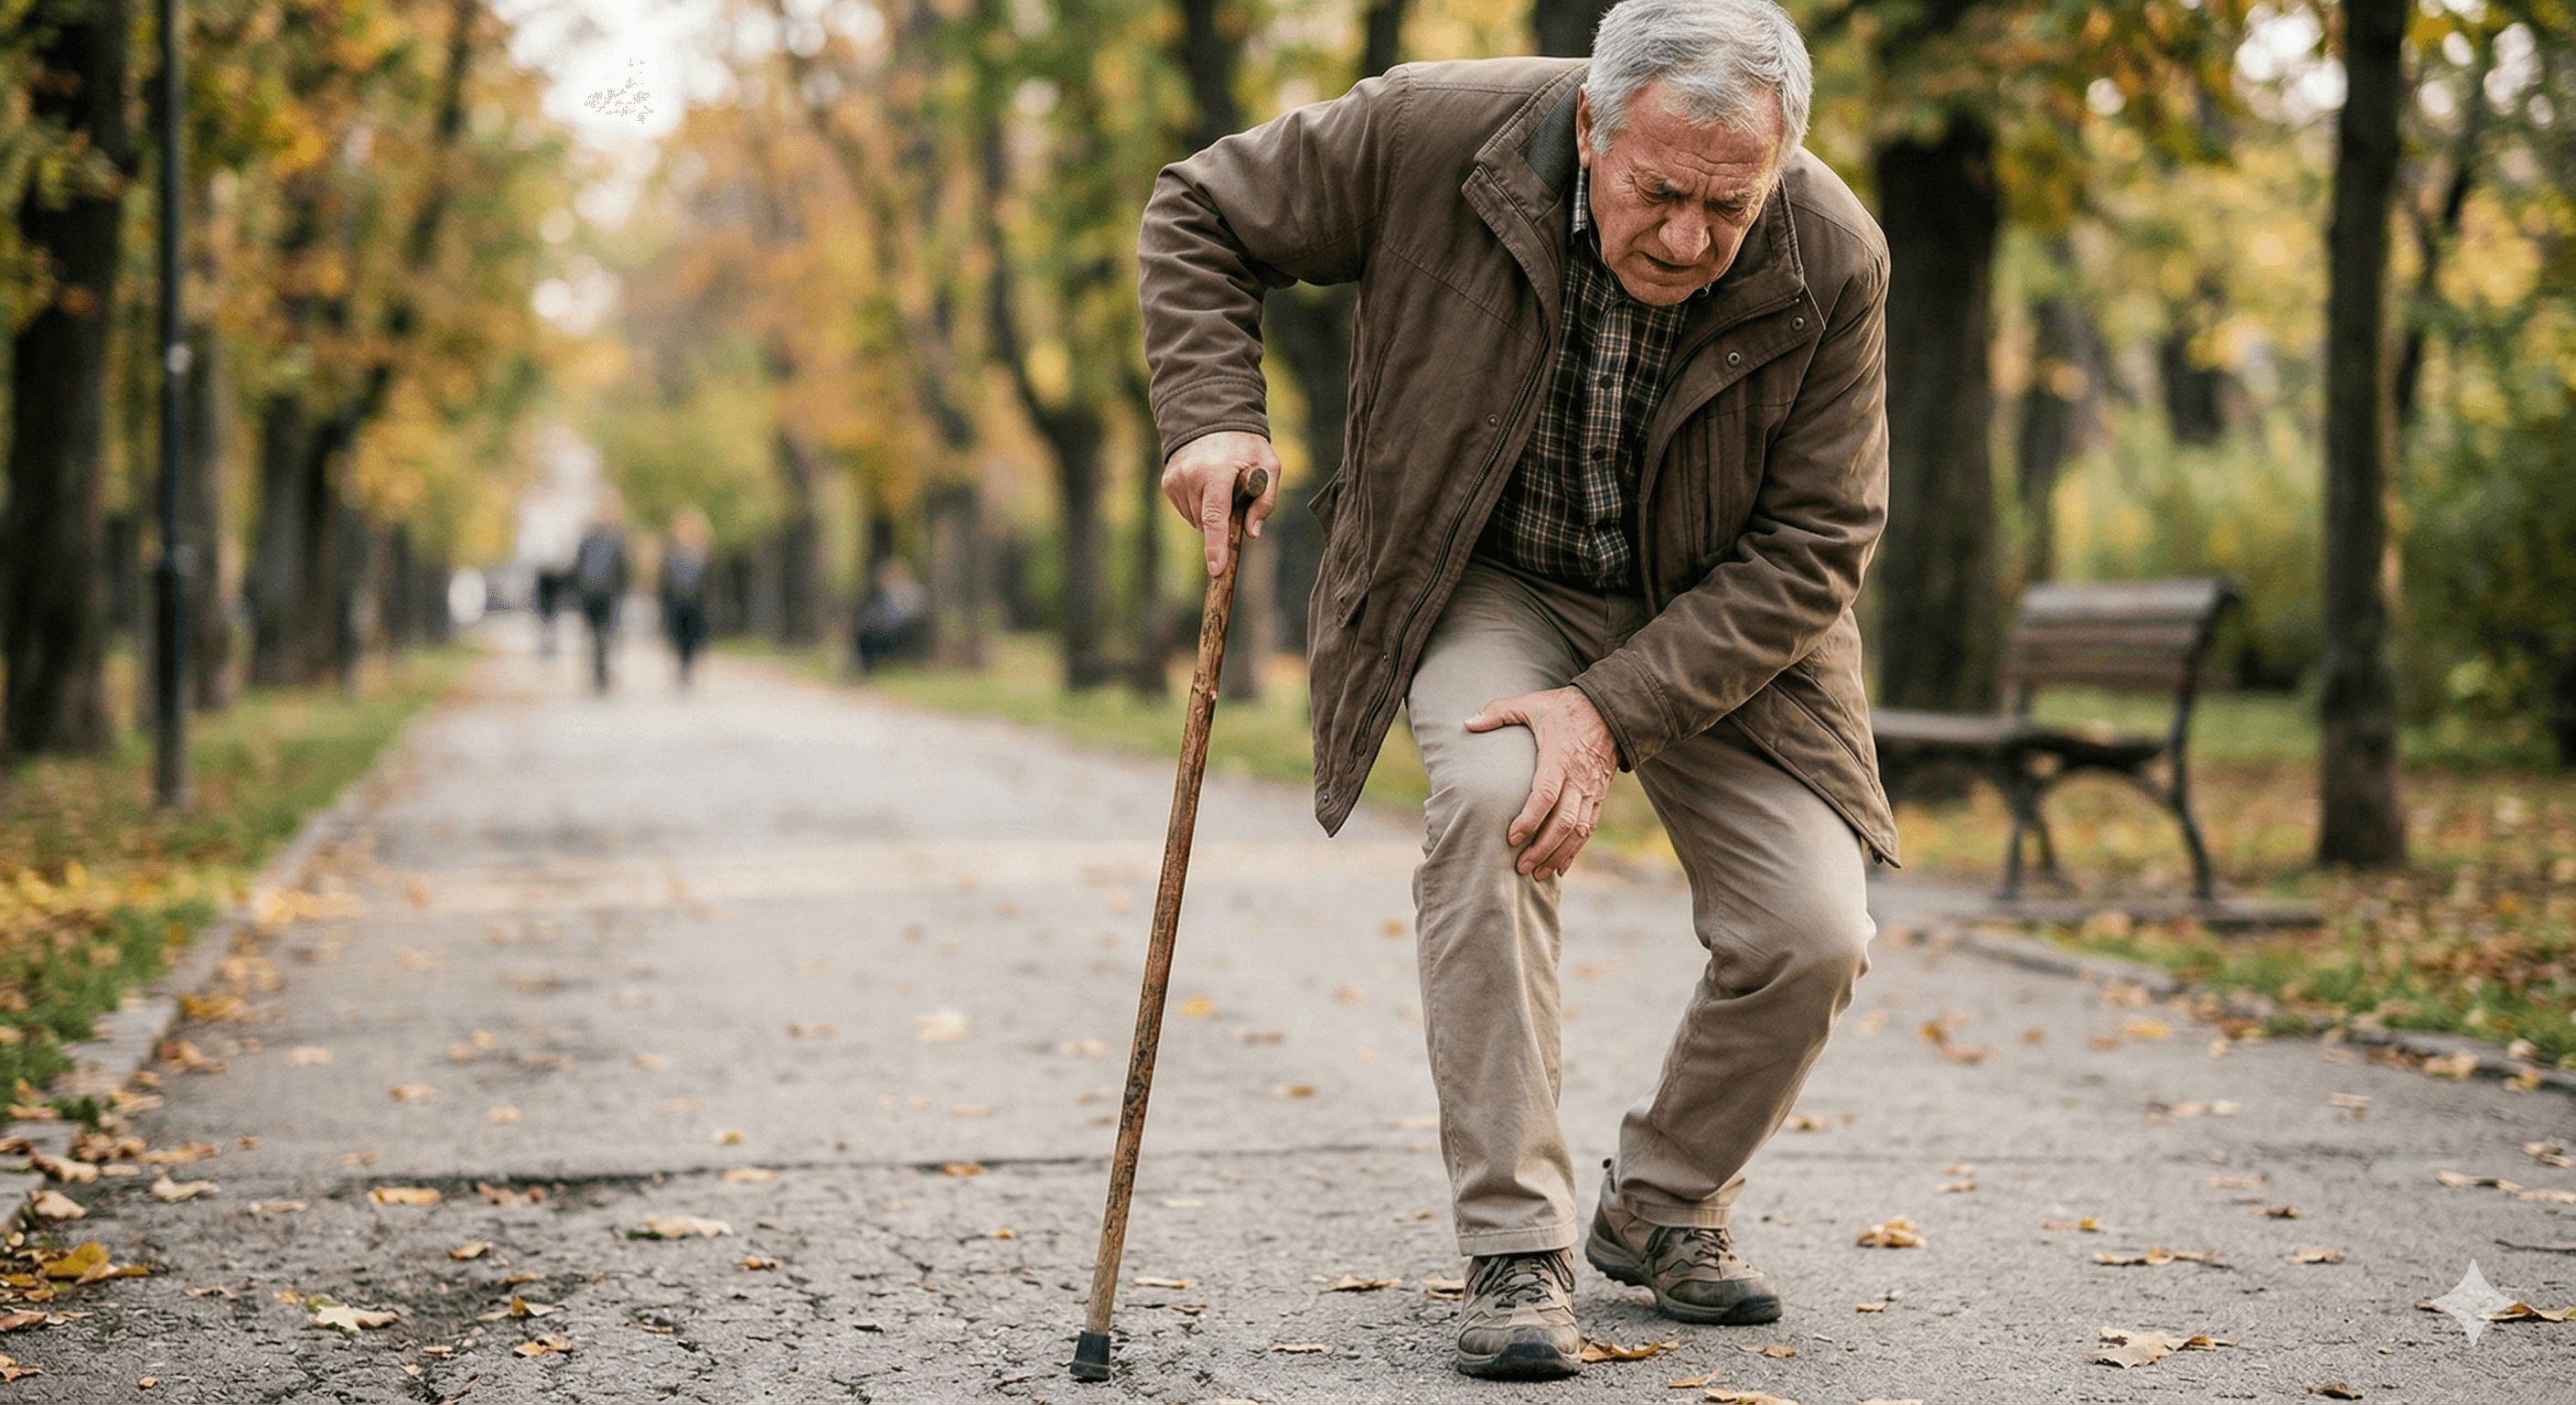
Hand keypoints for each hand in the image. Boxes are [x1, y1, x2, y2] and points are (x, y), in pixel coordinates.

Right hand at [1161, 431, 1281, 575]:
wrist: (1211, 418)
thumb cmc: (1246, 445)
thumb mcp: (1269, 465)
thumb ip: (1265, 500)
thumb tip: (1251, 533)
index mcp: (1218, 471)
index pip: (1215, 516)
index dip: (1216, 545)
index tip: (1216, 568)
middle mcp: (1192, 475)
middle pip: (1207, 522)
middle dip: (1223, 521)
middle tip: (1234, 497)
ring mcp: (1176, 479)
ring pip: (1196, 519)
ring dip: (1210, 513)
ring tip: (1220, 486)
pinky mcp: (1168, 483)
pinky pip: (1186, 510)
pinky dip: (1199, 505)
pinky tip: (1206, 485)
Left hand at [1464, 687, 1617, 880]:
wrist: (1609, 710)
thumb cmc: (1564, 708)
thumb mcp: (1532, 703)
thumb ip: (1499, 712)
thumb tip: (1467, 722)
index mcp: (1559, 758)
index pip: (1546, 795)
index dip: (1529, 820)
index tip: (1511, 838)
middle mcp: (1578, 779)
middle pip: (1563, 822)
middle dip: (1542, 848)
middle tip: (1520, 866)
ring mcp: (1591, 790)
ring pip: (1578, 831)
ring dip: (1558, 855)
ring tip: (1537, 874)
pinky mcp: (1599, 796)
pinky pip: (1589, 828)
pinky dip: (1575, 850)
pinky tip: (1560, 867)